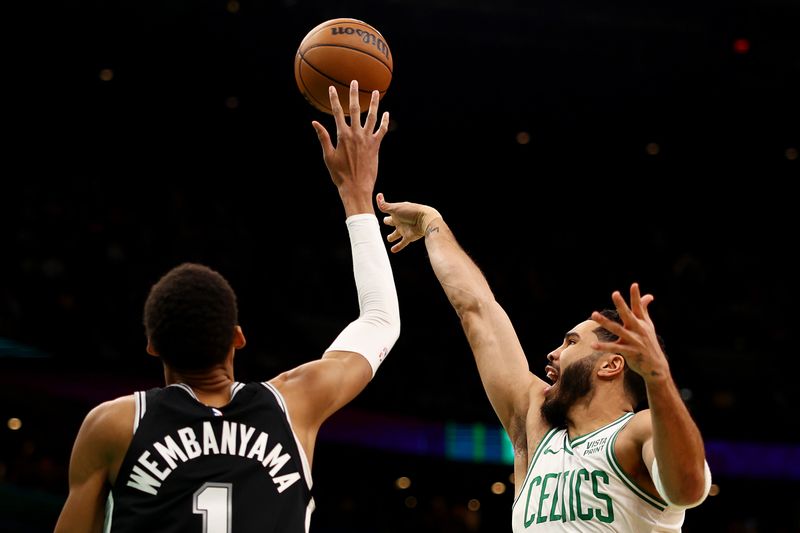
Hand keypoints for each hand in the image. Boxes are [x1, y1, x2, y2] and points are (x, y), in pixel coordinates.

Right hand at [312, 80, 389, 214]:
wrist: (356, 188)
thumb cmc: (340, 175)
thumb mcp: (328, 156)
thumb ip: (323, 137)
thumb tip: (314, 122)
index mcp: (342, 136)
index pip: (337, 113)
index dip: (334, 99)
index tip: (332, 88)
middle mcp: (356, 135)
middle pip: (355, 110)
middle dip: (354, 95)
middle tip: (354, 82)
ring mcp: (367, 139)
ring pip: (372, 117)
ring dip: (374, 103)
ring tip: (375, 92)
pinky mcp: (376, 146)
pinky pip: (382, 130)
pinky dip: (385, 122)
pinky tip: (386, 113)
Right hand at [376, 194, 441, 252]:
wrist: (425, 220)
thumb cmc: (411, 212)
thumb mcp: (395, 208)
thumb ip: (384, 205)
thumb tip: (378, 195)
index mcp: (396, 212)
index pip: (387, 210)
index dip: (384, 209)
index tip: (381, 208)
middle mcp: (400, 220)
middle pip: (391, 222)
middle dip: (388, 222)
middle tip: (386, 222)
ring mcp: (404, 229)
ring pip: (395, 234)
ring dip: (392, 237)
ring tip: (389, 239)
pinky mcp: (408, 237)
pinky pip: (402, 243)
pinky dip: (397, 247)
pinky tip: (392, 250)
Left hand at [591, 282, 670, 382]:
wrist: (656, 366)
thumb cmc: (649, 342)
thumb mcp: (648, 325)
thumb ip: (644, 310)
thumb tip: (649, 295)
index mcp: (642, 322)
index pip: (639, 307)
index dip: (636, 296)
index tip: (634, 284)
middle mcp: (638, 330)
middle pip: (628, 315)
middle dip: (621, 304)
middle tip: (615, 293)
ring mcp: (634, 341)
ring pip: (617, 329)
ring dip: (604, 321)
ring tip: (593, 314)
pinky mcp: (629, 352)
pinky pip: (614, 348)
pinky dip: (603, 347)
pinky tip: (592, 345)